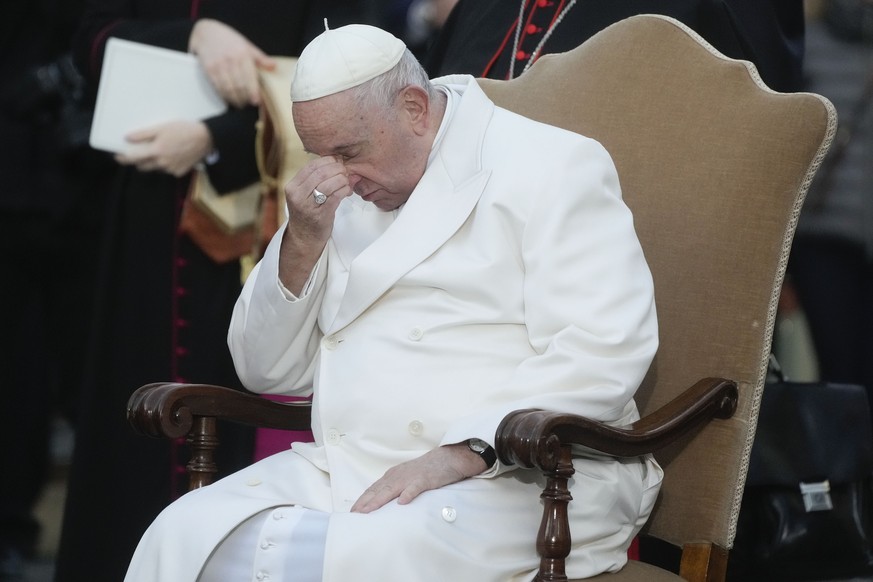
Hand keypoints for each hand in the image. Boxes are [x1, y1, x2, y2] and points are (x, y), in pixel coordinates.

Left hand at [115, 120, 211, 175]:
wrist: (206, 138)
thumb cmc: (184, 130)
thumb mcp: (161, 127)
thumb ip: (143, 134)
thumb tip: (127, 138)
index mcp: (156, 152)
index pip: (134, 158)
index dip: (124, 158)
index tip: (118, 157)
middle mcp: (163, 163)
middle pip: (143, 167)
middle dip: (138, 161)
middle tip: (138, 154)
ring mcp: (172, 170)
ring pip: (156, 169)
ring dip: (153, 163)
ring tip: (160, 152)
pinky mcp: (180, 172)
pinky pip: (168, 171)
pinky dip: (166, 165)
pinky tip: (172, 156)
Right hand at [189, 19, 275, 107]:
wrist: (207, 32)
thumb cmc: (230, 40)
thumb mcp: (247, 46)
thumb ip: (260, 58)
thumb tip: (274, 66)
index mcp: (243, 54)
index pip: (250, 77)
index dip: (253, 92)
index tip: (256, 101)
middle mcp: (231, 60)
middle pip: (239, 86)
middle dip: (245, 99)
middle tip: (248, 104)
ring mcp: (219, 65)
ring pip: (228, 89)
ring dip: (235, 100)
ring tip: (240, 104)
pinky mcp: (209, 69)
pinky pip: (218, 87)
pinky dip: (224, 96)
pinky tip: (229, 99)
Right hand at [278, 156, 354, 293]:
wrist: (304, 239)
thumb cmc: (308, 214)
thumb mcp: (305, 194)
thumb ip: (318, 178)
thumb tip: (340, 161)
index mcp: (292, 186)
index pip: (312, 165)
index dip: (329, 161)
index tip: (339, 163)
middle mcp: (297, 195)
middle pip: (321, 172)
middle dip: (338, 169)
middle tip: (346, 172)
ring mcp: (308, 206)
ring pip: (329, 182)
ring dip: (343, 179)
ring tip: (348, 182)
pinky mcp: (320, 215)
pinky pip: (336, 195)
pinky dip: (345, 190)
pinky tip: (348, 192)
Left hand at [350, 444, 486, 513]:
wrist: (448, 458)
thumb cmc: (427, 470)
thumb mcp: (407, 477)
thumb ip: (395, 487)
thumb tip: (383, 501)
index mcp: (393, 475)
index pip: (373, 489)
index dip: (362, 500)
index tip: (353, 512)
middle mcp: (398, 475)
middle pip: (378, 490)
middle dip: (365, 503)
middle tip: (354, 515)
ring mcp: (411, 477)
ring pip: (391, 489)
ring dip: (378, 500)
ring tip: (368, 511)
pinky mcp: (425, 479)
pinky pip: (415, 488)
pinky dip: (408, 494)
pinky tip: (402, 502)